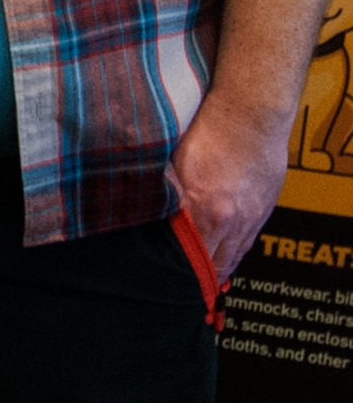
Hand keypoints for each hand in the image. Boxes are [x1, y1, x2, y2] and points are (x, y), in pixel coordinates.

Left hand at [168, 96, 290, 278]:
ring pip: (235, 256)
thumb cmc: (208, 131)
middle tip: (183, 287)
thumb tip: (139, 207)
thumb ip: (160, 191)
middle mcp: (232, 221)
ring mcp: (252, 217)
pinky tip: (223, 254)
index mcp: (207, 211)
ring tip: (202, 279)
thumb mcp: (173, 161)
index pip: (192, 258)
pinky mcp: (264, 209)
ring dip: (218, 268)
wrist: (251, 115)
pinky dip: (235, 252)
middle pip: (215, 264)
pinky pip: (248, 241)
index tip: (168, 282)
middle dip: (199, 277)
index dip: (180, 273)